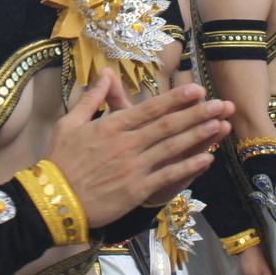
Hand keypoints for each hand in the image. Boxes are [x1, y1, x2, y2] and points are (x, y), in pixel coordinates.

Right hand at [45, 72, 229, 227]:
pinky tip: (206, 159)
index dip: (175, 99)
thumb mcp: (69, 123)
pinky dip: (187, 167)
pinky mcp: (136, 190)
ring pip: (171, 148)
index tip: (196, 89)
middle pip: (167, 126)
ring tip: (219, 125)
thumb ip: (91, 98)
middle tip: (221, 103)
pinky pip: (167, 176)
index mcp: (111, 126)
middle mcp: (126, 144)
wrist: (54, 200)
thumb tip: (105, 74)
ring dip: (197, 136)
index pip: (149, 109)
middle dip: (196, 113)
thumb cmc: (60, 160)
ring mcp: (133, 167)